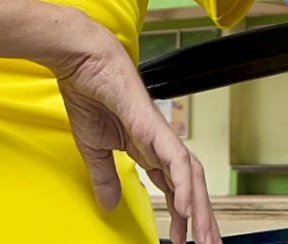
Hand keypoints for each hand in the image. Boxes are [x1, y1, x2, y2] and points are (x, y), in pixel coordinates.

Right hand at [44, 10, 219, 243]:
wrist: (84, 61)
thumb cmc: (89, 93)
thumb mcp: (95, 148)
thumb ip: (106, 176)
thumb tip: (109, 203)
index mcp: (148, 149)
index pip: (174, 188)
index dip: (182, 215)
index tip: (183, 240)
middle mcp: (161, 143)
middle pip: (191, 186)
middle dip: (201, 218)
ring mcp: (161, 134)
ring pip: (191, 177)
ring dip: (198, 210)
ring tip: (203, 238)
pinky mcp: (154, 126)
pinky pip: (176, 160)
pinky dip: (184, 185)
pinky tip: (187, 208)